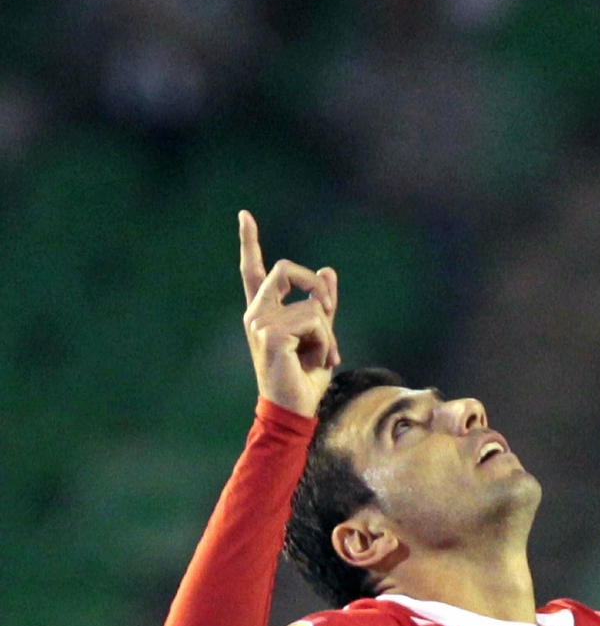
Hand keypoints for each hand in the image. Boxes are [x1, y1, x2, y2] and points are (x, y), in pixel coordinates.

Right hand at [238, 210, 340, 418]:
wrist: (296, 409)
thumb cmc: (305, 377)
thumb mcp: (320, 336)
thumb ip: (323, 304)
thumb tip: (328, 270)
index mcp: (263, 312)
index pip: (253, 271)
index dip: (249, 242)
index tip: (244, 215)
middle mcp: (256, 314)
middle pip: (284, 269)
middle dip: (315, 285)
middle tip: (328, 313)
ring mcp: (259, 323)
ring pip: (313, 304)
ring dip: (329, 332)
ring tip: (321, 357)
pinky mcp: (270, 334)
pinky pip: (315, 319)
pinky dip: (328, 341)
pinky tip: (320, 361)